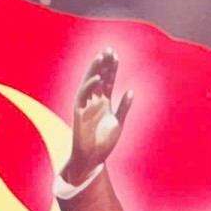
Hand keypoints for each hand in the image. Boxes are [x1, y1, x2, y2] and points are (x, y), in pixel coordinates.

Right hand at [63, 48, 131, 184]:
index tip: (116, 56)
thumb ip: (124, 107)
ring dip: (95, 70)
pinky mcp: (79, 112)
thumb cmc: (104, 143)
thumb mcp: (118, 123)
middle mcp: (94, 101)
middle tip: (109, 50)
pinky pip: (82, 96)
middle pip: (98, 78)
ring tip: (101, 58)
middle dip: (103, 65)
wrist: (93, 159)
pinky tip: (98, 79)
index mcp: (104, 103)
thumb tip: (132, 91)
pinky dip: (90, 86)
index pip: (108, 81)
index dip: (111, 69)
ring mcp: (86, 106)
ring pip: (89, 83)